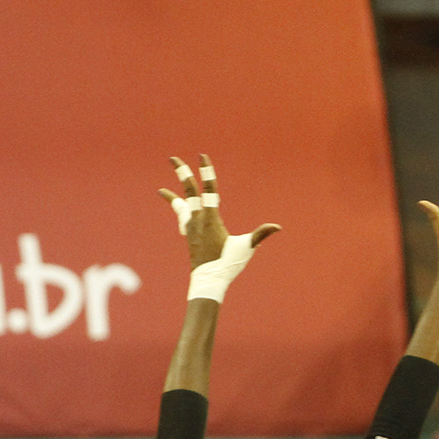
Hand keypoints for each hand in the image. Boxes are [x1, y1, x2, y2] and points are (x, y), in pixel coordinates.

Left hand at [159, 153, 280, 268]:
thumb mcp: (246, 248)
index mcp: (211, 219)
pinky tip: (179, 209)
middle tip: (173, 158)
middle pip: (188, 191)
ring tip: (161, 191)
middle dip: (182, 173)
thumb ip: (260, 234)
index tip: (202, 157)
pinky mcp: (189, 234)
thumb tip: (277, 226)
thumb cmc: (228, 264)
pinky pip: (182, 217)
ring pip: (181, 205)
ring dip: (173, 196)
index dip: (206, 172)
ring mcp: (191, 227)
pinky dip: (179, 210)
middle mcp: (197, 220)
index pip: (209, 190)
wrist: (208, 281)